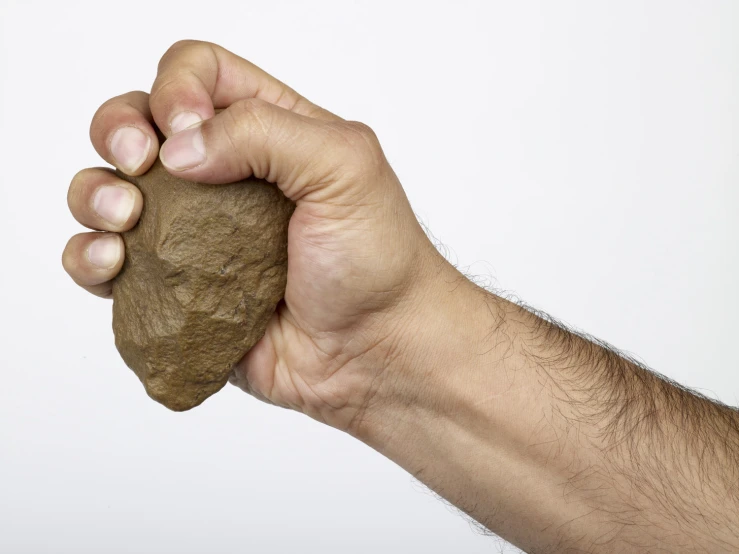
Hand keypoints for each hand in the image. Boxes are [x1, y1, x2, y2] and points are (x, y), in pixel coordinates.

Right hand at [62, 40, 443, 429]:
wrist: (374, 350)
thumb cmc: (376, 261)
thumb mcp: (346, 168)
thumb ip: (265, 132)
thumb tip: (178, 150)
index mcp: (267, 130)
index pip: (196, 73)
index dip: (175, 87)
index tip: (184, 131)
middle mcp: (223, 175)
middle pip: (138, 123)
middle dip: (118, 131)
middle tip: (138, 164)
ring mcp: (194, 234)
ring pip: (110, 190)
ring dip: (95, 194)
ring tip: (127, 220)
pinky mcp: (176, 289)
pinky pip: (108, 264)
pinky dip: (89, 258)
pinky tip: (112, 264)